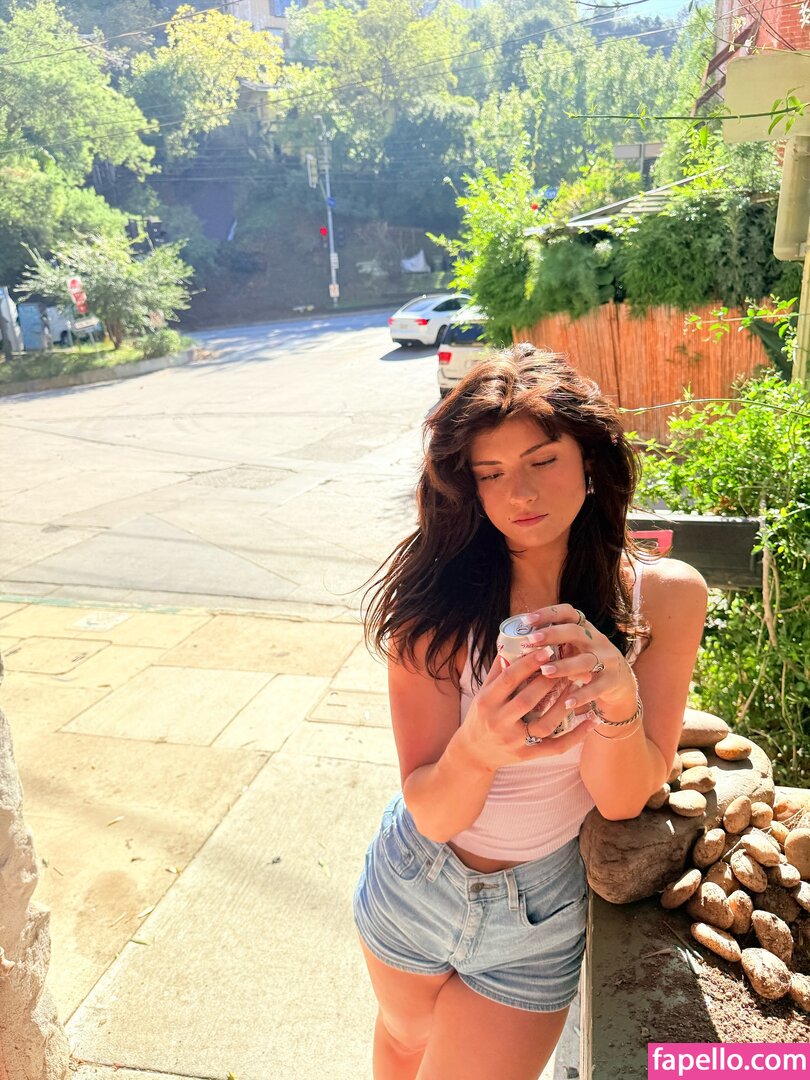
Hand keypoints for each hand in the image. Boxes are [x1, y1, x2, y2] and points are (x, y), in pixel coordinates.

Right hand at [459, 646, 596, 771]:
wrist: (474, 753)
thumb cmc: (480, 716)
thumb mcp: (483, 692)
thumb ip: (498, 670)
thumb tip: (511, 641)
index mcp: (486, 702)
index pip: (509, 679)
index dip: (528, 664)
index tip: (547, 650)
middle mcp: (498, 722)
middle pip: (528, 699)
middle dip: (549, 681)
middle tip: (567, 664)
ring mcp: (514, 741)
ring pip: (544, 723)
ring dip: (563, 704)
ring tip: (577, 686)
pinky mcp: (527, 756)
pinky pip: (556, 747)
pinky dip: (576, 735)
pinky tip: (591, 720)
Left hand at [519, 603, 637, 720]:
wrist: (620, 682)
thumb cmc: (585, 662)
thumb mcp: (573, 648)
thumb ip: (552, 645)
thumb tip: (511, 646)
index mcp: (584, 629)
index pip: (568, 612)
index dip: (548, 613)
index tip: (527, 620)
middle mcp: (597, 640)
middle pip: (576, 632)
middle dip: (553, 634)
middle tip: (531, 640)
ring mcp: (607, 660)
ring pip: (586, 660)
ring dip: (565, 665)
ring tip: (545, 671)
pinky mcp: (612, 681)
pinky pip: (597, 687)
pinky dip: (582, 694)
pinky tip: (567, 702)